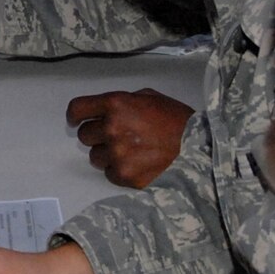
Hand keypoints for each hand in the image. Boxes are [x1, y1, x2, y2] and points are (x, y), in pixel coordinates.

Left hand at [65, 89, 193, 188]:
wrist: (199, 148)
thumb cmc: (176, 120)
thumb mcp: (150, 98)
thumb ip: (124, 102)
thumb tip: (106, 110)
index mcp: (116, 104)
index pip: (78, 108)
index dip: (76, 116)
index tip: (76, 121)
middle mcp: (112, 128)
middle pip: (85, 135)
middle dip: (97, 136)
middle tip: (117, 137)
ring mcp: (117, 153)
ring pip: (95, 157)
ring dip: (107, 155)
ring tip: (130, 152)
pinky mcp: (124, 175)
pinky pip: (109, 173)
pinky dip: (119, 170)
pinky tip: (137, 164)